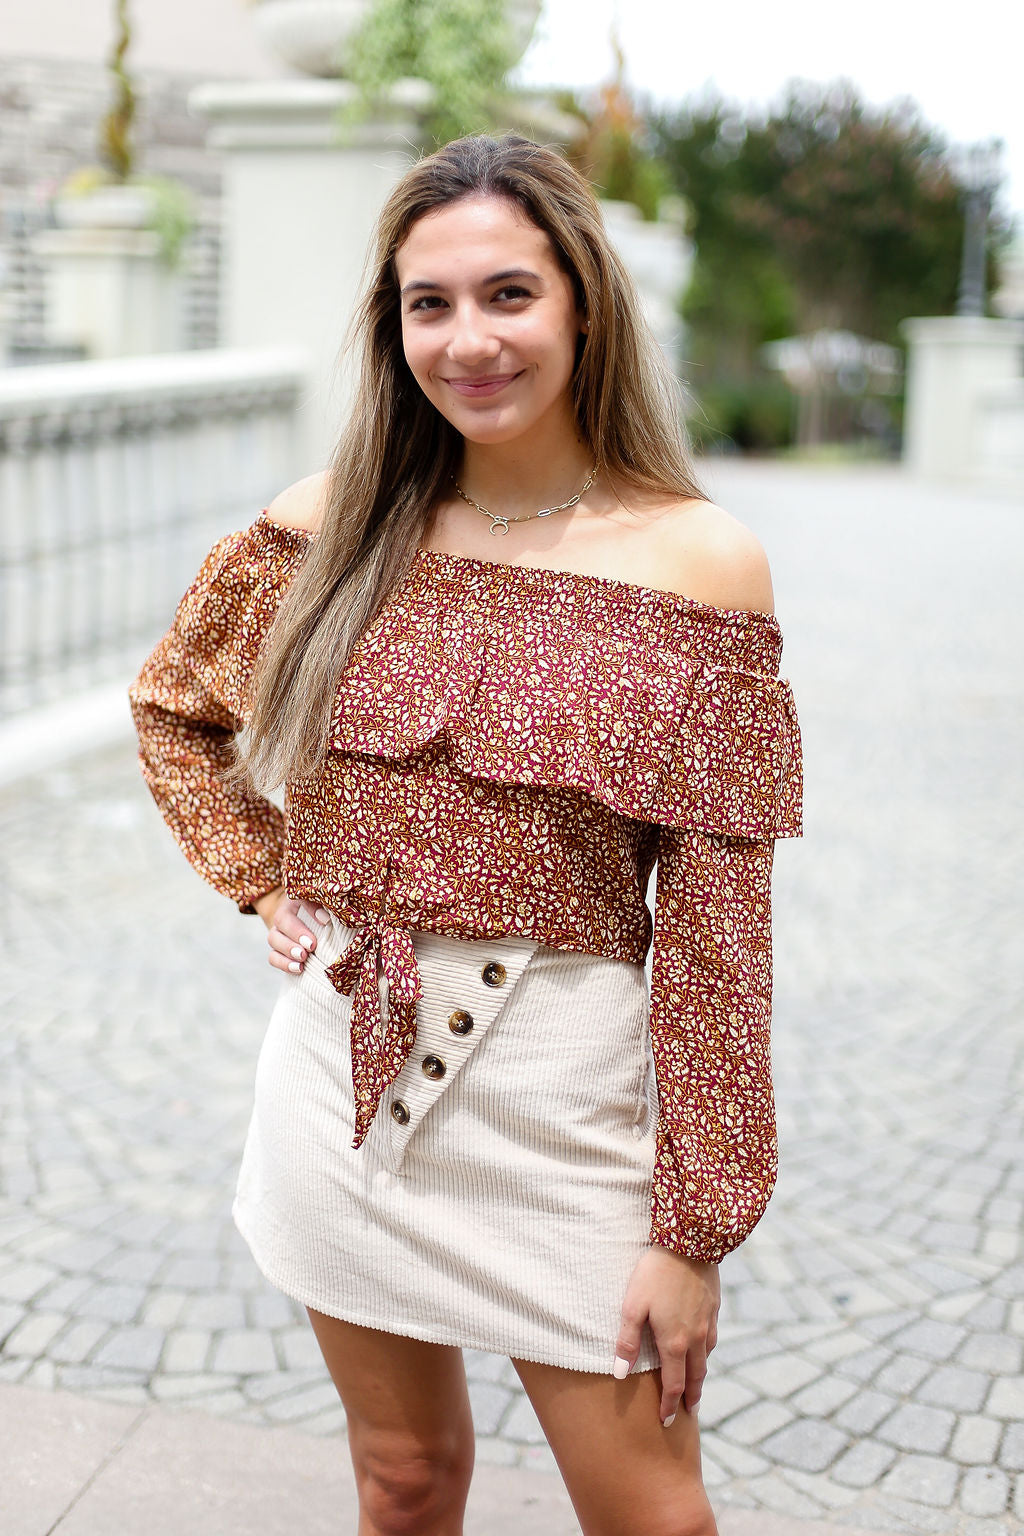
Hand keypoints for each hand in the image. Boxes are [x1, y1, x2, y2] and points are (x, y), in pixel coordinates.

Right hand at [254, 887, 329, 973]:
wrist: (315, 927)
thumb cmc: (323, 913)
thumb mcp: (324, 905)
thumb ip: (323, 907)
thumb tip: (324, 919)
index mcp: (294, 901)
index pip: (298, 901)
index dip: (309, 912)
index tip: (325, 922)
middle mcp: (283, 917)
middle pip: (281, 922)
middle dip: (296, 934)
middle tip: (311, 945)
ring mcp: (278, 934)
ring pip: (273, 940)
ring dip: (288, 950)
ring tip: (303, 958)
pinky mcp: (278, 951)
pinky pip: (273, 957)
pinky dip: (284, 964)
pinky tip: (299, 968)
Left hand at [614, 1246, 719, 1425]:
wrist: (690, 1242)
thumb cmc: (654, 1273)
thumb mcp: (633, 1305)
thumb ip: (627, 1341)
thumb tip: (619, 1374)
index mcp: (675, 1343)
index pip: (674, 1386)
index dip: (670, 1406)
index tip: (667, 1422)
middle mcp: (696, 1338)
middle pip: (695, 1377)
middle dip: (690, 1398)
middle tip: (688, 1414)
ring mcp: (708, 1322)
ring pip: (707, 1358)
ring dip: (700, 1376)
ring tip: (695, 1385)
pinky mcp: (714, 1306)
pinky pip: (712, 1337)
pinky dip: (707, 1351)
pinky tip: (703, 1348)